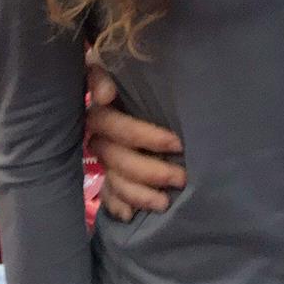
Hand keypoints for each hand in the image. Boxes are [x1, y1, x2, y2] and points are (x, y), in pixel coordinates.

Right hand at [85, 58, 185, 221]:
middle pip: (118, 160)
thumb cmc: (147, 80)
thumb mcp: (130, 69)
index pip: (116, 127)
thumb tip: (104, 95)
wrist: (149, 91)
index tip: (177, 143)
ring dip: (139, 195)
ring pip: (114, 182)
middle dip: (151, 171)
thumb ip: (107, 73)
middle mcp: (102, 138)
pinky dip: (118, 207)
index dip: (145, 136)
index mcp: (104, 112)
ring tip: (165, 202)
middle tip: (182, 176)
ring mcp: (105, 160)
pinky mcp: (109, 178)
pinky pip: (108, 198)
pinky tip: (131, 215)